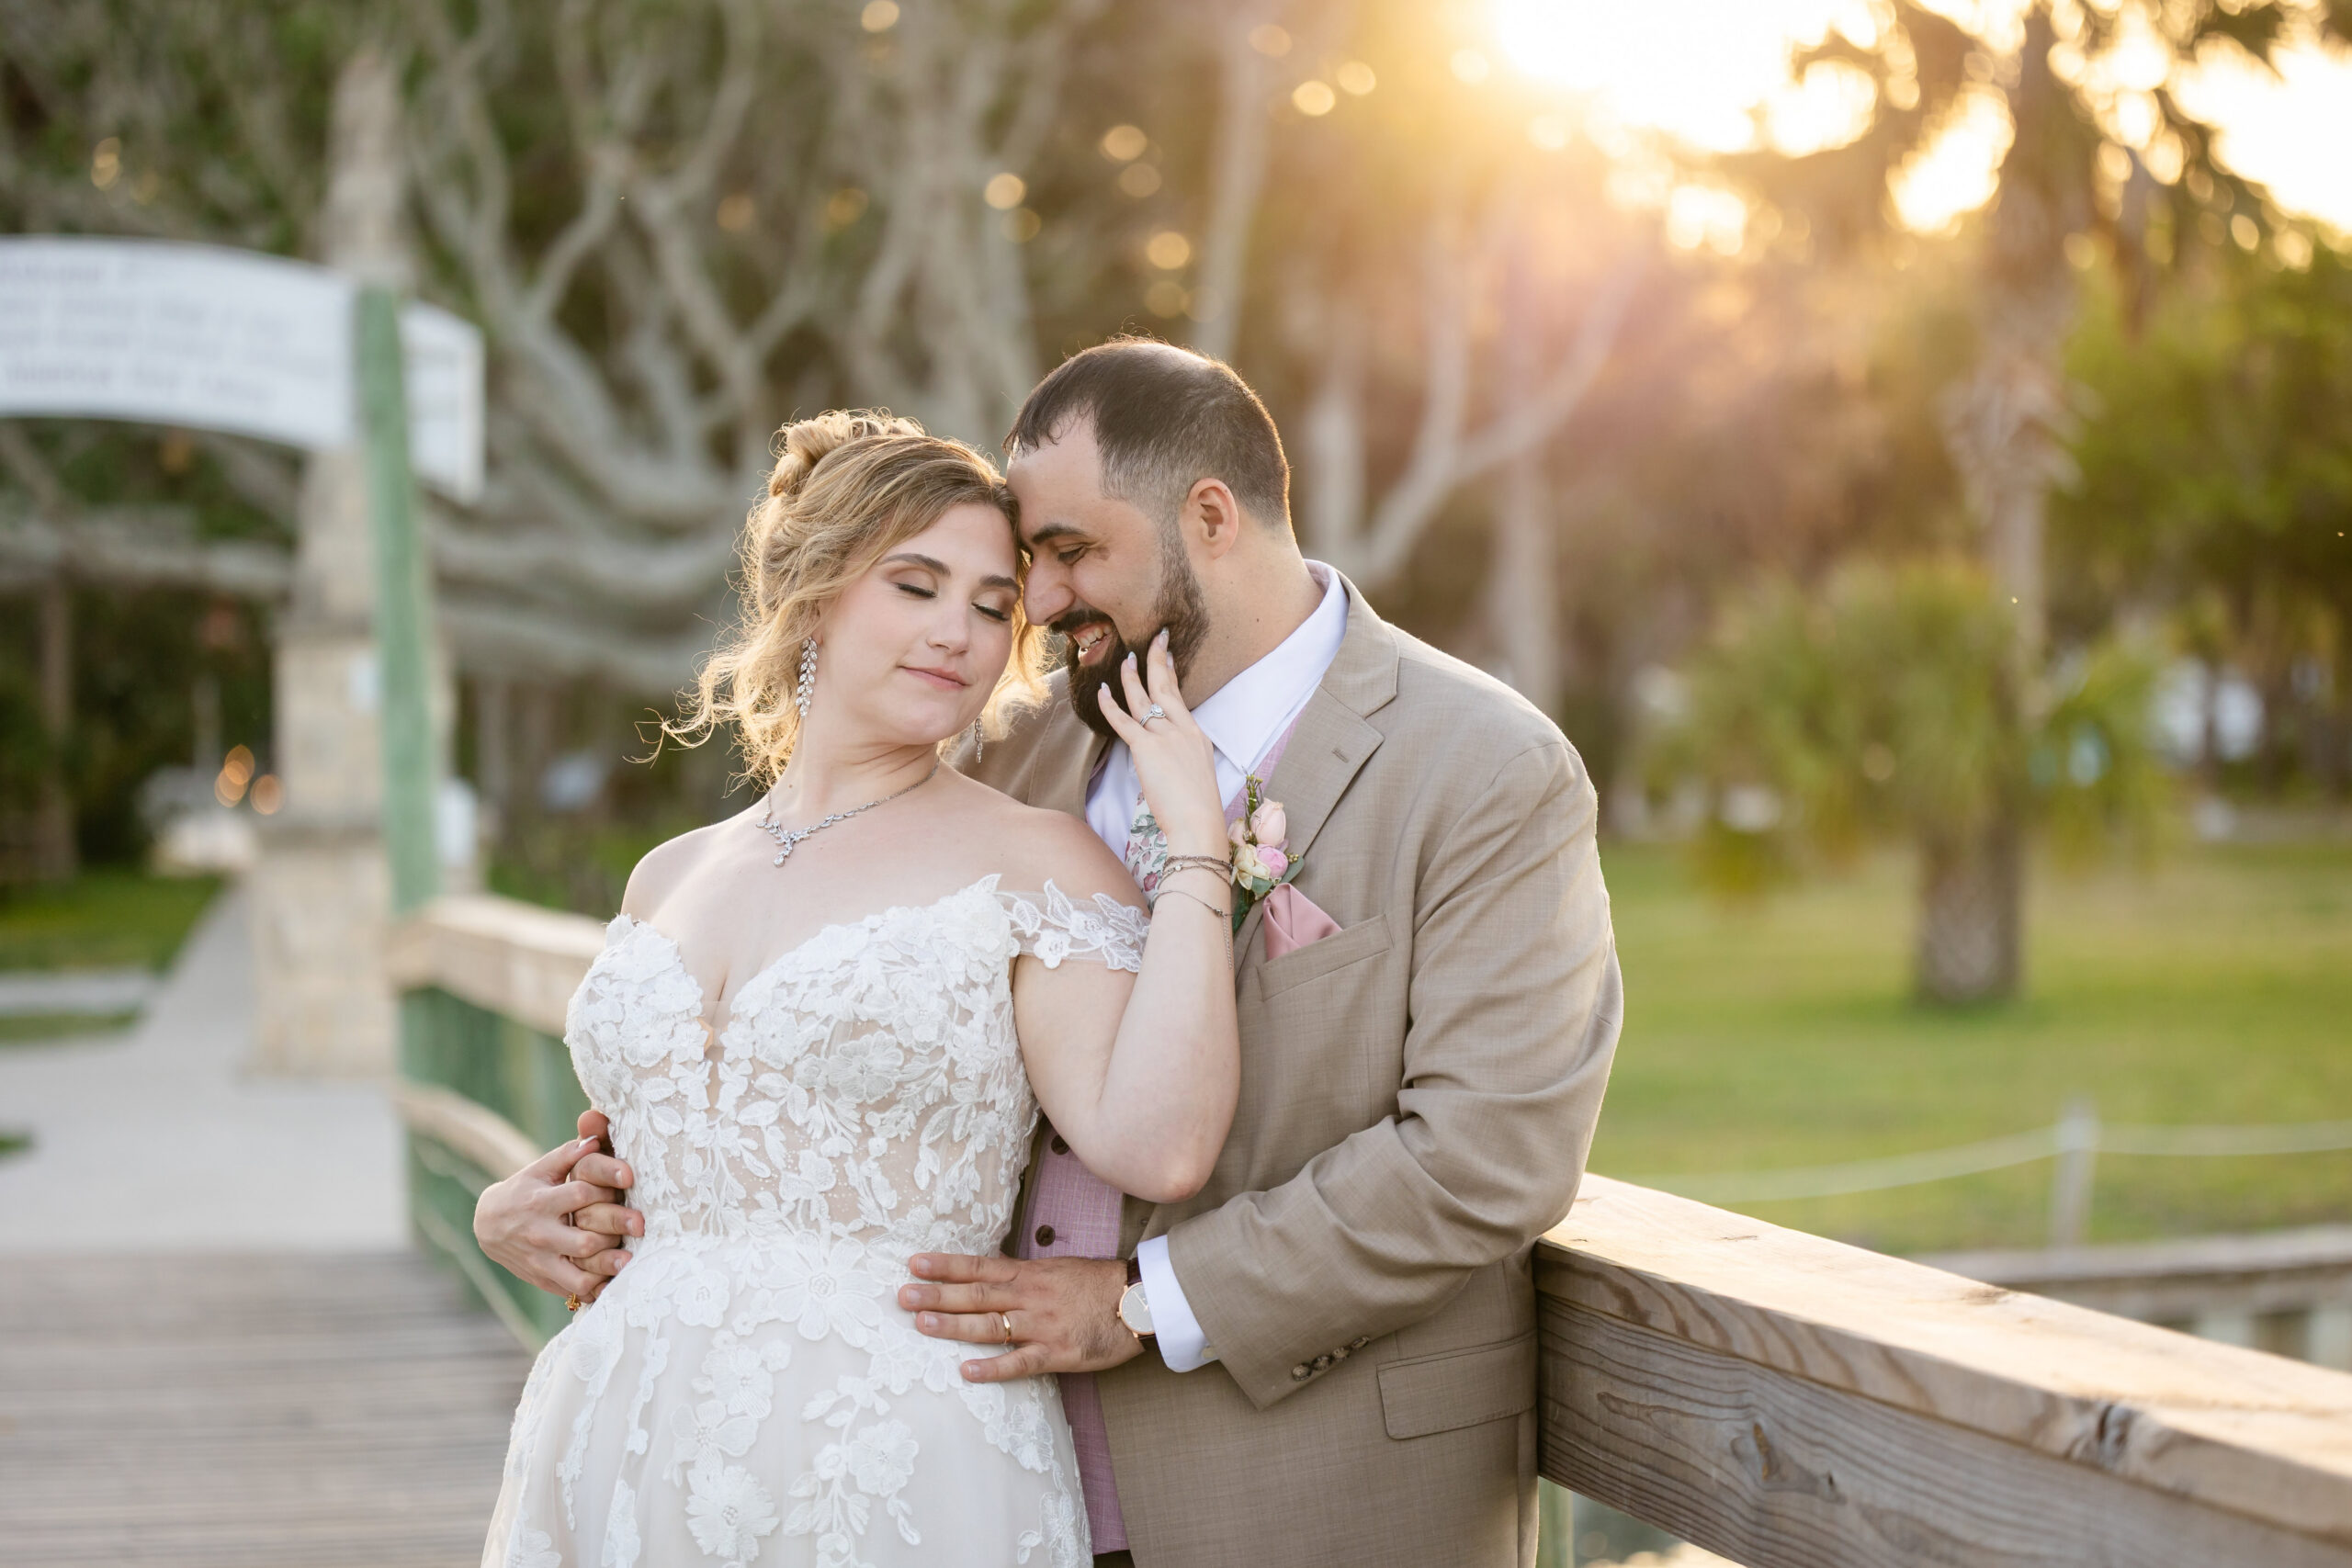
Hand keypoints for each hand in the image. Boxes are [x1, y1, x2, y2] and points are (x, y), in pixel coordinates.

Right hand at [471, 1112, 640, 1301]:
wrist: (487, 1225)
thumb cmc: (523, 1191)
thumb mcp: (539, 1170)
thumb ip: (568, 1154)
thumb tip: (596, 1137)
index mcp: (541, 1202)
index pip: (580, 1195)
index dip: (607, 1188)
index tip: (629, 1181)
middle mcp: (541, 1234)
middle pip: (584, 1240)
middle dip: (615, 1232)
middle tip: (641, 1226)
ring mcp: (541, 1261)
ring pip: (578, 1274)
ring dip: (607, 1268)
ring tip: (629, 1260)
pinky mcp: (543, 1279)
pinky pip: (573, 1290)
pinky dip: (595, 1289)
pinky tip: (614, 1280)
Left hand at [899, 1253, 1140, 1382]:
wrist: (1139, 1302)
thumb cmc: (1098, 1285)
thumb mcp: (1057, 1270)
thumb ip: (1024, 1275)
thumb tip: (990, 1275)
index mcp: (1029, 1274)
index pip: (979, 1266)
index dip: (946, 1266)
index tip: (914, 1263)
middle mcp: (1030, 1297)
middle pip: (976, 1294)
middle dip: (937, 1295)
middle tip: (903, 1295)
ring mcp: (1041, 1326)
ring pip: (990, 1325)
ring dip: (954, 1326)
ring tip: (922, 1325)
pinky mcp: (1057, 1353)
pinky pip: (1020, 1362)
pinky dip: (993, 1368)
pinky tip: (967, 1371)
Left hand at [1096, 630, 1225, 858]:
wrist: (1198, 822)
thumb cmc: (1198, 807)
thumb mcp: (1197, 773)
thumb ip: (1183, 757)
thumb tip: (1169, 758)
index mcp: (1196, 735)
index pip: (1180, 697)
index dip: (1172, 674)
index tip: (1167, 656)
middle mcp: (1182, 729)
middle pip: (1166, 686)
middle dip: (1158, 658)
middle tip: (1154, 637)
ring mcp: (1165, 736)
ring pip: (1144, 697)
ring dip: (1132, 676)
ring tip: (1124, 658)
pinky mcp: (1146, 748)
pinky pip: (1124, 720)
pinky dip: (1110, 704)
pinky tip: (1102, 690)